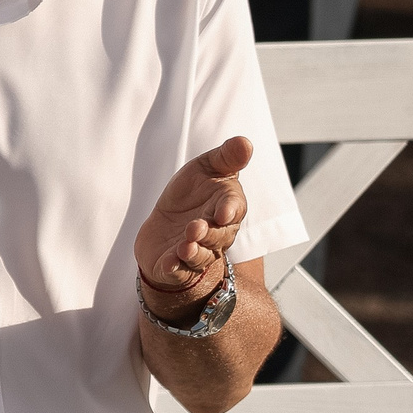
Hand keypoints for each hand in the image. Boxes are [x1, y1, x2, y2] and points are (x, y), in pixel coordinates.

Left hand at [136, 135, 250, 310]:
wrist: (167, 224)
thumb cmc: (192, 195)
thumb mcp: (205, 169)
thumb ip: (226, 158)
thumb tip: (246, 142)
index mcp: (226, 207)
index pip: (233, 209)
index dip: (229, 210)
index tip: (223, 212)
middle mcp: (217, 233)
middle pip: (219, 236)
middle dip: (208, 233)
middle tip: (195, 227)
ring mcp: (197, 250)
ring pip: (201, 255)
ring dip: (193, 251)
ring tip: (184, 246)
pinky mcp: (176, 264)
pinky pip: (178, 270)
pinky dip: (174, 268)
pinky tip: (167, 264)